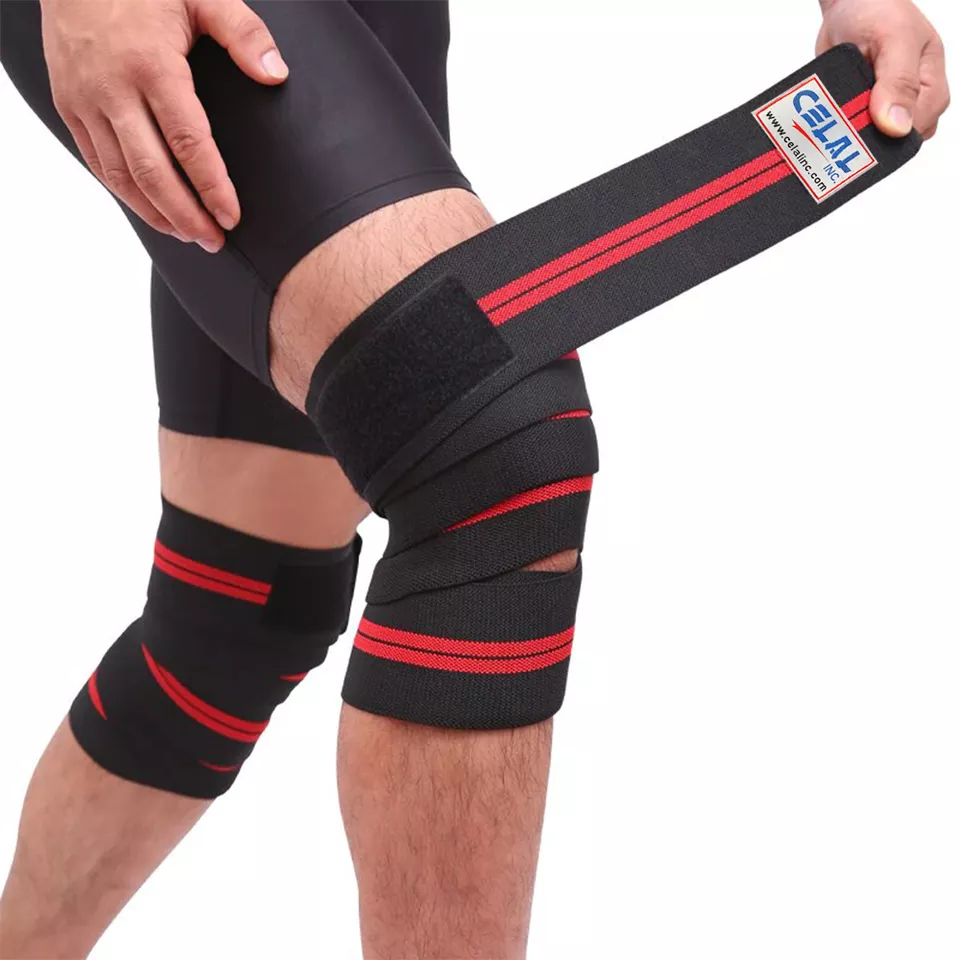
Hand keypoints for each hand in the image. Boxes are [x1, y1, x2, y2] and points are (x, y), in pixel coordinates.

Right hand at [40, 0, 288, 250]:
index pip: (188, 142)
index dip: (211, 186)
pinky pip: (98, 163)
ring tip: (188, 235)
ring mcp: (84, 100)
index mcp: (151, 65)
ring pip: (120, 176)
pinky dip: (126, 195)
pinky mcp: (68, 106)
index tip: (231, 217)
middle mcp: (112, 88)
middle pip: (151, 172)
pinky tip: (154, 211)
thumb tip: (276, 75)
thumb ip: (243, 33)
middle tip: (214, 241)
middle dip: (185, 215)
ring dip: (156, 214)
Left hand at [818, 0, 948, 139]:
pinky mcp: (856, 111)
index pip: (918, 128)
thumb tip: (898, 126)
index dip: (892, 135)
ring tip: (826, 123)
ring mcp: (880, 108)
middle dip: (865, 138)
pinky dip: (831, 129)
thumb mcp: (895, 38)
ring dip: (844, 136)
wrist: (848, 3)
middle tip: (839, 127)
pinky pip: (845, 131)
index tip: (865, 124)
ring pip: (865, 141)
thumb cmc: (879, 8)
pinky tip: (820, 123)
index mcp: (930, 85)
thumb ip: (899, 81)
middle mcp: (909, 101)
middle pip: (891, 142)